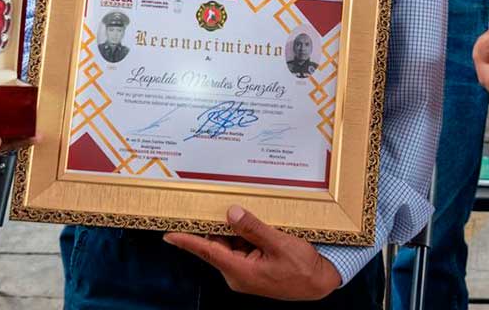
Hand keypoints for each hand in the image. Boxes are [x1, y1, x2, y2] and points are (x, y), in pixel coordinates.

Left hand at [164, 205, 341, 299]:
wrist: (319, 282)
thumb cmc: (302, 268)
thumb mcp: (279, 243)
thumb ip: (253, 228)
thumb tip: (231, 213)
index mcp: (241, 271)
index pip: (208, 252)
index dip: (187, 241)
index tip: (169, 234)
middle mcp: (238, 274)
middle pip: (218, 246)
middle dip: (214, 226)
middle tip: (206, 206)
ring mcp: (246, 273)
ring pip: (230, 246)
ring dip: (233, 230)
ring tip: (236, 211)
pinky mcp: (253, 269)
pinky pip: (242, 249)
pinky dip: (243, 236)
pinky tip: (251, 223)